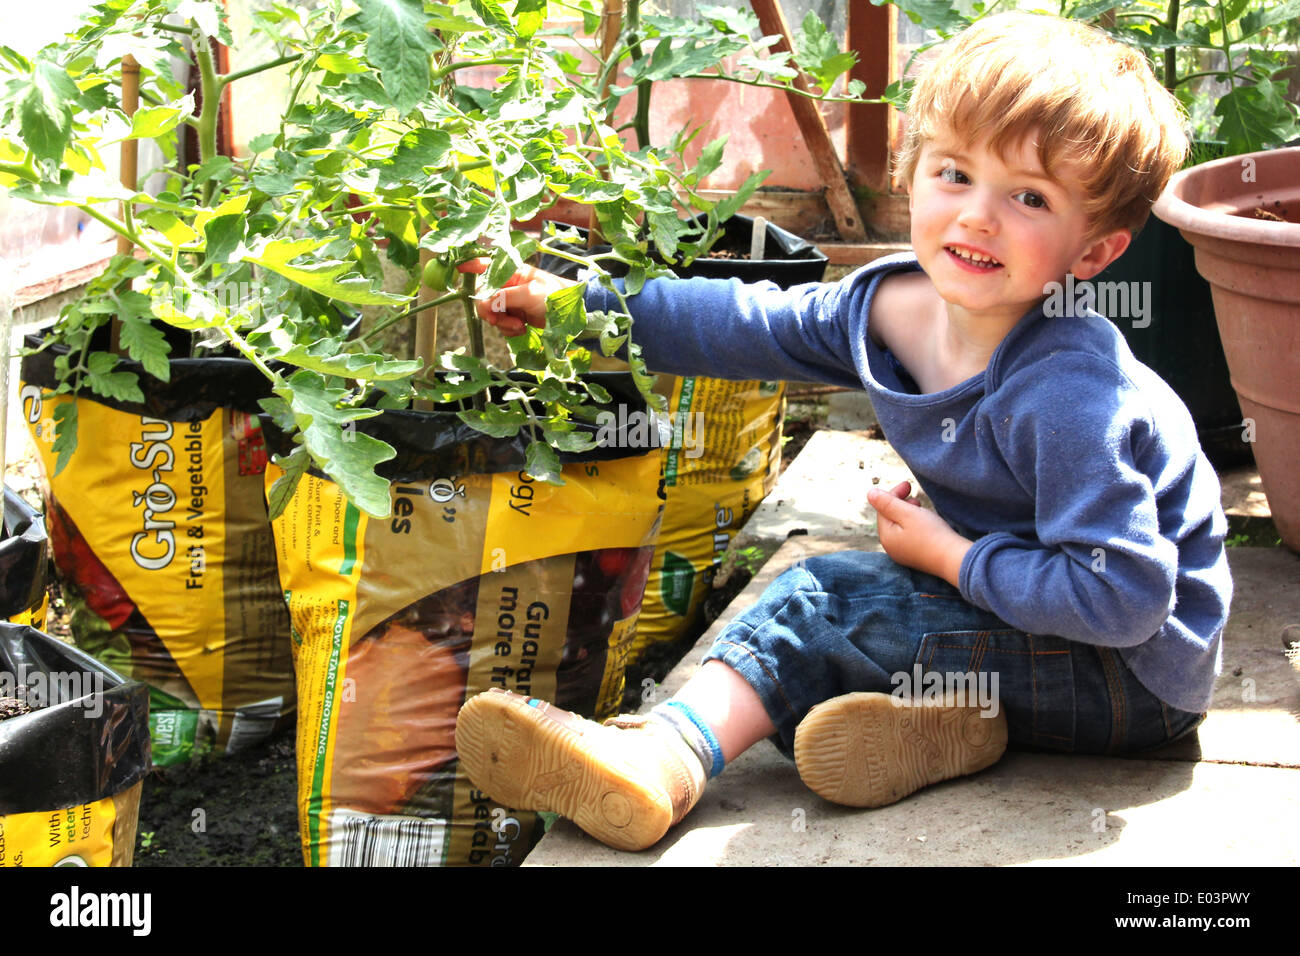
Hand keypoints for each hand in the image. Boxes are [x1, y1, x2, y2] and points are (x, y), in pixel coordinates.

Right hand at [456, 259, 577, 336]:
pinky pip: (501, 324)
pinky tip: (522, 328)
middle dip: (490, 311)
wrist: (572, 315)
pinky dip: (509, 330)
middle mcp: (507, 285)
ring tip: (519, 325)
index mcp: (511, 272)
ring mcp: (510, 301)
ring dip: (502, 323)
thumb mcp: (529, 293)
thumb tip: (484, 304)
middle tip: (500, 320)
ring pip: (491, 314)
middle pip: (483, 297)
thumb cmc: (554, 296)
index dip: (469, 266)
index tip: (456, 270)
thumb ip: (504, 297)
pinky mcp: (515, 316)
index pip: (485, 265)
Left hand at [867, 481, 971, 586]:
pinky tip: (926, 522)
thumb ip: (888, 502)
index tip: (908, 484)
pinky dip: (915, 525)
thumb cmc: (931, 534)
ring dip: (908, 513)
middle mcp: (891, 548)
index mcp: (886, 537)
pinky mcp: (917, 557)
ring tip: (920, 507)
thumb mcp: (907, 513)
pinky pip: (910, 536)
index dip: (893, 494)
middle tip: (913, 493)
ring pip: (901, 527)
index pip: (883, 510)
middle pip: (891, 519)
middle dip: (900, 503)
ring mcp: (904, 554)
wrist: (955, 559)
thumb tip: (870, 494)